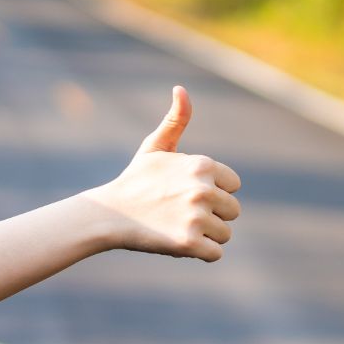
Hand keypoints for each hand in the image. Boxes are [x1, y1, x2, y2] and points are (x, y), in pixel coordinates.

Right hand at [85, 85, 241, 261]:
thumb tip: (181, 89)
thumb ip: (176, 120)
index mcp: (203, 165)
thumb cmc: (135, 180)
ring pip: (224, 234)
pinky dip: (200, 253)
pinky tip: (177, 242)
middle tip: (180, 213)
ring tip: (177, 227)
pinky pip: (215, 254)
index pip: (234, 186)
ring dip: (205, 236)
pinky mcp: (189, 243)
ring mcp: (196, 217)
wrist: (109, 214)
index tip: (186, 194)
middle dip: (212, 216)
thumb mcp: (155, 147)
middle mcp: (203, 189)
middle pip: (233, 211)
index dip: (213, 192)